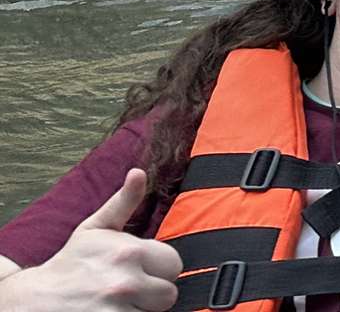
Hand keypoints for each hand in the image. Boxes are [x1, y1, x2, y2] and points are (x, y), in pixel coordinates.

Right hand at [8, 167, 180, 310]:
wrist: (33, 301)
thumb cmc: (70, 264)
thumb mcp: (95, 229)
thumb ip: (124, 202)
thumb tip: (139, 173)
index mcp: (130, 252)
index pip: (174, 265)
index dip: (159, 269)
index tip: (142, 271)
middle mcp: (126, 281)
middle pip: (169, 293)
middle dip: (152, 292)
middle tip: (129, 290)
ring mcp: (117, 309)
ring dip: (140, 309)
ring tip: (117, 302)